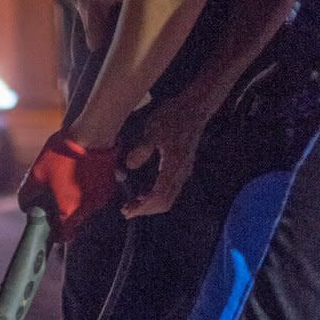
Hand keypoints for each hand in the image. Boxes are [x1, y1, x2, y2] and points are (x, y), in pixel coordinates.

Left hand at [18, 132, 118, 241]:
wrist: (93, 134)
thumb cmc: (63, 155)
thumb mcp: (37, 173)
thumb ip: (28, 194)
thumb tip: (24, 205)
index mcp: (69, 212)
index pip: (64, 236)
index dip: (57, 234)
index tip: (52, 226)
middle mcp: (88, 210)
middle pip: (75, 220)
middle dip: (65, 213)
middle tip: (57, 198)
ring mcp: (101, 199)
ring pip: (86, 207)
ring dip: (78, 200)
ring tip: (69, 182)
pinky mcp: (110, 186)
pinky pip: (96, 194)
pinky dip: (89, 189)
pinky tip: (82, 175)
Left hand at [121, 97, 206, 216]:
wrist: (194, 107)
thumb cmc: (174, 116)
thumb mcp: (153, 129)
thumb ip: (142, 149)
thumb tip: (129, 166)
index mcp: (174, 165)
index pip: (159, 196)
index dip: (143, 207)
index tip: (127, 211)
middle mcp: (181, 172)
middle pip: (164, 203)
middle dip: (145, 210)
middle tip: (126, 211)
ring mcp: (183, 172)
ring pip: (168, 199)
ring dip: (150, 206)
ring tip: (132, 206)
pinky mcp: (182, 170)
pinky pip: (170, 191)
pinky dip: (155, 198)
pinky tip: (143, 195)